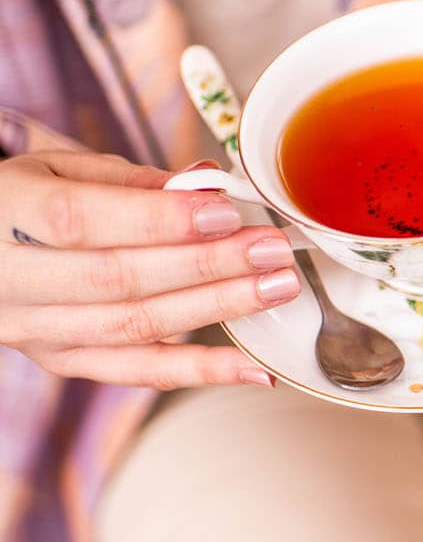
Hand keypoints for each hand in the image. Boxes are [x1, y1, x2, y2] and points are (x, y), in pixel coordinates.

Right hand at [0, 151, 301, 388]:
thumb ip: (134, 179)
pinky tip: (255, 369)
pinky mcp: (61, 361)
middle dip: (206, 265)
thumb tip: (208, 182)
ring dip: (215, 309)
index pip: (80, 219)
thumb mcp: (62, 169)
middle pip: (117, 278)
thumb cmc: (28, 198)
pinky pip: (137, 373)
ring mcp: (33, 328)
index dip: (158, 220)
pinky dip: (201, 372)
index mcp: (4, 211)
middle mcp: (10, 278)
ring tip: (277, 287)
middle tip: (272, 250)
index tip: (226, 212)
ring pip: (133, 326)